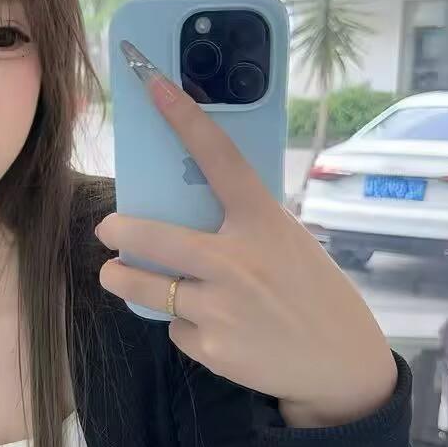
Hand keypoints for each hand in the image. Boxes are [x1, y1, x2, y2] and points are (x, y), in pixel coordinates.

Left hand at [94, 42, 397, 427]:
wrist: (339, 362)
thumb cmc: (310, 291)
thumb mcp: (287, 242)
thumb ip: (242, 225)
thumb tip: (183, 209)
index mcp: (263, 223)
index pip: (221, 158)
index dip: (184, 118)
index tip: (154, 84)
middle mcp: (237, 261)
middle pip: (152, 237)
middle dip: (117, 232)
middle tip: (108, 230)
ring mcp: (221, 308)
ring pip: (145, 288)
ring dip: (121, 279)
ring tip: (117, 274)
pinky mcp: (211, 347)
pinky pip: (174, 326)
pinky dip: (181, 323)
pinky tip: (211, 326)